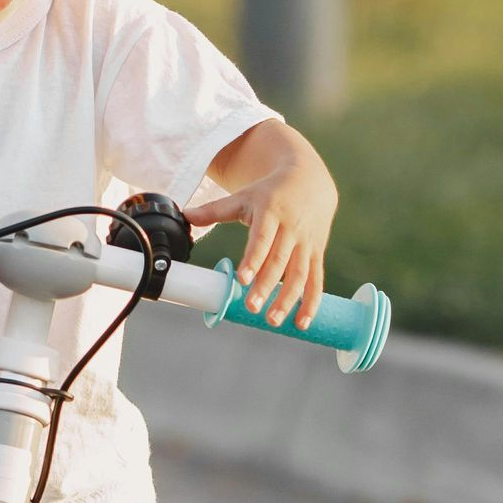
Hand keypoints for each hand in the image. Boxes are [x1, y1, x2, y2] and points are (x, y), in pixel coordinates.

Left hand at [188, 130, 338, 329]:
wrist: (309, 180)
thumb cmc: (270, 193)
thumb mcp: (244, 197)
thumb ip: (216, 210)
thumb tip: (185, 215)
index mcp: (271, 214)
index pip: (262, 239)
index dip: (253, 260)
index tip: (242, 279)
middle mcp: (291, 230)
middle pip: (279, 262)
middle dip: (266, 286)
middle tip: (253, 307)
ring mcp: (306, 243)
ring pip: (299, 274)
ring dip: (288, 299)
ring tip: (274, 320)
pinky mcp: (317, 253)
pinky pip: (316, 280)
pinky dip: (311, 302)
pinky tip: (302, 322)